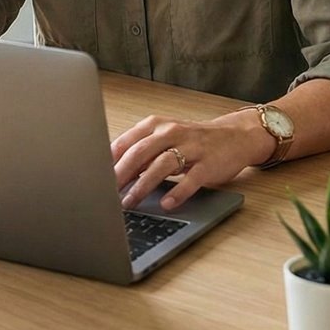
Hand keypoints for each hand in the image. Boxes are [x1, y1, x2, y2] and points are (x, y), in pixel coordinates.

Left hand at [110, 109, 272, 211]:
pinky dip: (178, 192)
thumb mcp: (163, 139)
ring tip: (130, 202)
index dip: (108, 161)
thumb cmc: (193, 141)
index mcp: (156, 126)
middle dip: (121, 174)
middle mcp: (172, 133)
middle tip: (106, 192)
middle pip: (140, 152)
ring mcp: (191, 147)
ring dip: (143, 185)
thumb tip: (109, 172)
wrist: (234, 137)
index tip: (94, 178)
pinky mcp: (208, 164)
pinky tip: (167, 204)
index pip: (126, 142)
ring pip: (162, 165)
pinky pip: (191, 179)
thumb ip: (140, 152)